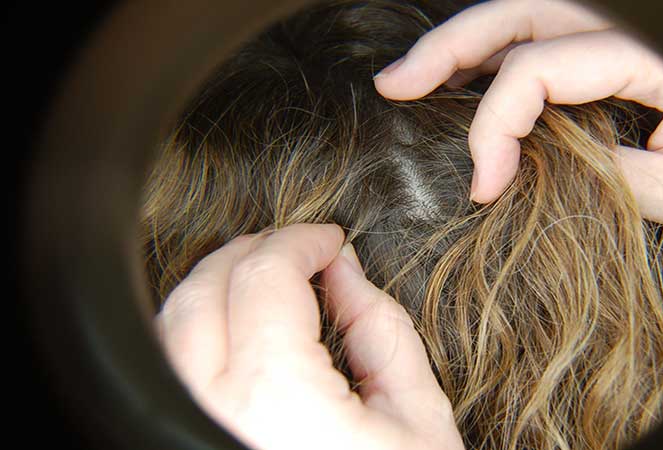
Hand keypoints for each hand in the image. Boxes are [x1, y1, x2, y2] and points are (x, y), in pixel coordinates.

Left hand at [156, 224, 464, 449]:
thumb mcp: (418, 420)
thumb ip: (381, 330)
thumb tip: (347, 274)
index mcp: (280, 403)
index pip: (265, 278)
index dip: (299, 241)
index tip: (326, 238)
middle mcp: (212, 416)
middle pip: (204, 290)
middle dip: (253, 252)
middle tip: (298, 250)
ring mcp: (186, 432)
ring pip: (170, 326)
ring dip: (216, 285)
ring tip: (266, 279)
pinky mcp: (183, 444)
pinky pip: (168, 370)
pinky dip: (197, 331)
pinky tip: (237, 328)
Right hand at [374, 0, 662, 245]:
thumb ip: (607, 172)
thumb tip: (532, 165)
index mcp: (662, 54)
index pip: (542, 68)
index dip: (497, 123)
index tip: (485, 185)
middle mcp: (641, 31)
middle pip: (524, 12)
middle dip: (452, 47)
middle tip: (396, 83)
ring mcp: (631, 38)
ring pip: (531, 15)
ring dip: (468, 41)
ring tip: (415, 76)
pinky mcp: (625, 56)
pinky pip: (551, 39)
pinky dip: (502, 54)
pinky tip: (470, 79)